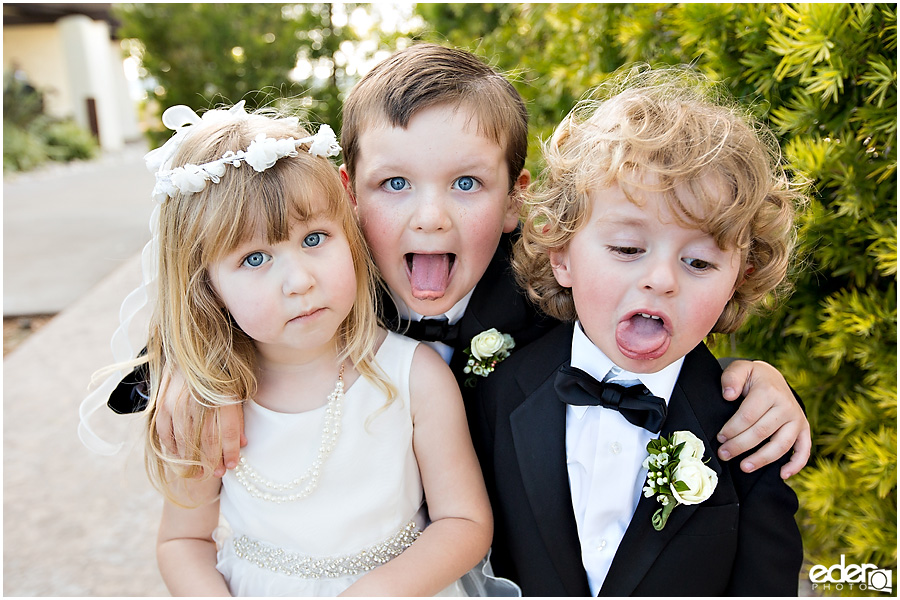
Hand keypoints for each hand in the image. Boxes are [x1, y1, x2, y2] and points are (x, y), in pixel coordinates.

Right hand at [156, 365, 246, 476]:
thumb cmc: (221, 365)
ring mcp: (178, 401)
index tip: (233, 465)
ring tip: (199, 473)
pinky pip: (165, 431)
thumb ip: (237, 415)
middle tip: (218, 474)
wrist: (193, 342)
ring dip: (193, 461)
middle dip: (214, 461)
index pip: (229, 430)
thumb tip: (242, 443)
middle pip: (208, 440)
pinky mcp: (161, 402)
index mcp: (223, 393)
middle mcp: (200, 399)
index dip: (231, 451)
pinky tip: (179, 456)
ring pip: (186, 440)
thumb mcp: (238, 384)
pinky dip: (173, 446)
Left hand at [717, 359, 810, 478]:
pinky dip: (796, 464)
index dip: (732, 430)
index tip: (719, 438)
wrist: (773, 378)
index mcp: (769, 391)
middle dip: (739, 446)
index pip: (748, 417)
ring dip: (762, 459)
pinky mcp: (804, 429)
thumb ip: (731, 378)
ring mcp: (797, 419)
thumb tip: (728, 395)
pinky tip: (782, 475)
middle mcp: (786, 406)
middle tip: (723, 454)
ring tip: (743, 467)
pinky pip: (804, 450)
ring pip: (780, 445)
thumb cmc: (752, 378)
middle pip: (761, 433)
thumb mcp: (739, 370)